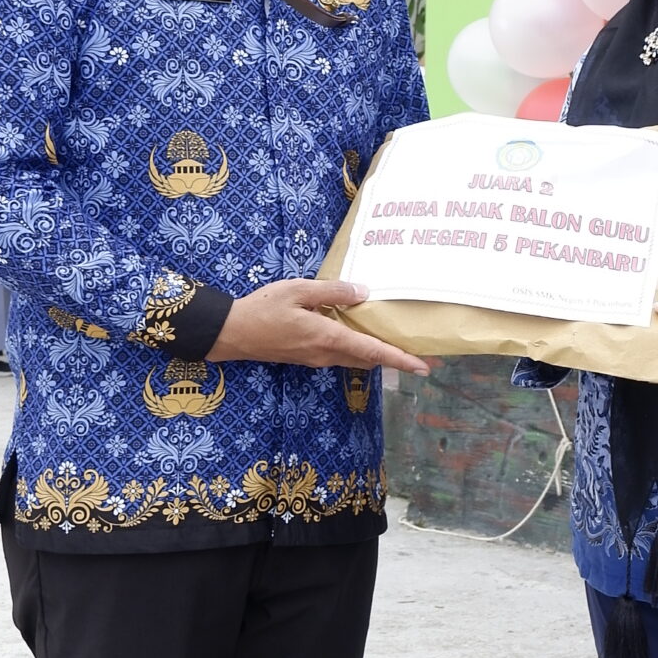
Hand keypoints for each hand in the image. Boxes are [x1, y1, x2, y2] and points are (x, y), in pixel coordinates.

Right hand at [210, 279, 429, 376]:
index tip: (424, 366)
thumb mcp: (299, 290)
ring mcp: (317, 359)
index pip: (372, 351)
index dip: (400, 359)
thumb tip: (363, 292)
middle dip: (394, 357)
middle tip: (419, 352)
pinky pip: (340, 354)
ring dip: (375, 353)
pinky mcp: (308, 357)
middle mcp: (326, 354)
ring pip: (355, 358)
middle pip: (368, 358)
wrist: (232, 333)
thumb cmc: (263, 309)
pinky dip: (356, 347)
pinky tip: (358, 332)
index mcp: (328, 337)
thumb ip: (332, 292)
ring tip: (394, 341)